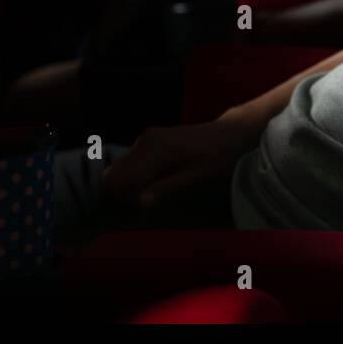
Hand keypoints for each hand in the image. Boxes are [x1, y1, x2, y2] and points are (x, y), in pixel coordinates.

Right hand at [102, 116, 259, 208]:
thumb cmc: (216, 158)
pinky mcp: (149, 139)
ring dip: (129, 184)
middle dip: (123, 192)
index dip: (125, 198)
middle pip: (115, 173)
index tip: (142, 209)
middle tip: (147, 203)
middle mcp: (146, 140)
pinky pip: (130, 161)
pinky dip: (135, 175)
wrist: (228, 134)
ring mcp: (146, 138)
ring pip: (121, 168)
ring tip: (153, 194)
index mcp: (156, 149)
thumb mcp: (195, 177)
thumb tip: (140, 203)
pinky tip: (155, 182)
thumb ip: (166, 188)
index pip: (122, 179)